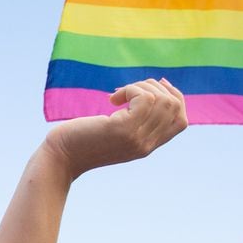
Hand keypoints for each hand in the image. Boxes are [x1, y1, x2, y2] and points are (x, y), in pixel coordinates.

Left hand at [42, 79, 187, 179]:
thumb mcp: (114, 131)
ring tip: (118, 94)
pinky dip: (131, 89)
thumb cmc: (81, 140)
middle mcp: (146, 144)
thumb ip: (134, 120)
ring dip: (141, 86)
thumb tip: (151, 90)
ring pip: (161, 99)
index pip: (181, 121)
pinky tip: (112, 98)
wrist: (60, 158)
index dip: (175, 98)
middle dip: (155, 87)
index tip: (158, 84)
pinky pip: (144, 98)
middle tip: (128, 91)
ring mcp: (136, 138)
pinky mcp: (123, 129)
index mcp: (147, 146)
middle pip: (174, 106)